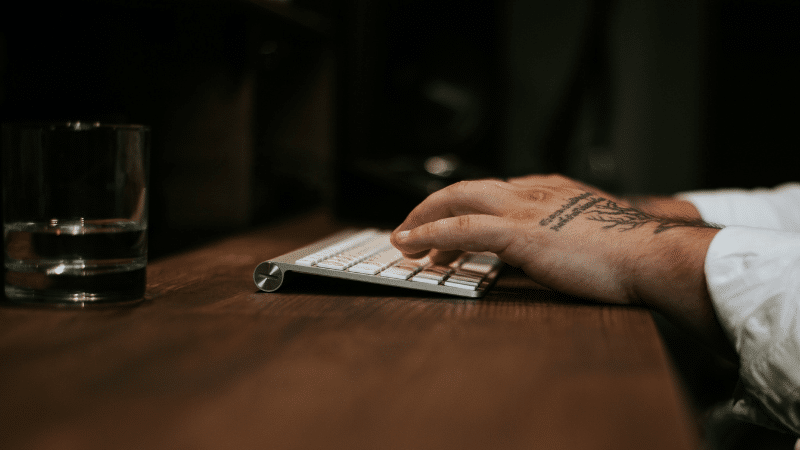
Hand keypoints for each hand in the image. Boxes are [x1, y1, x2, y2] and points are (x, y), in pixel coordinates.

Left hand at [391, 174, 732, 354]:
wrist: (653, 256)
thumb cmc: (632, 254)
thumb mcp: (591, 236)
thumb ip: (564, 237)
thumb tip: (545, 255)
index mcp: (551, 189)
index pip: (493, 191)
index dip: (464, 208)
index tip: (450, 226)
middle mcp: (533, 191)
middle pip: (467, 188)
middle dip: (432, 206)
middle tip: (412, 229)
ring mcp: (524, 208)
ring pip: (457, 201)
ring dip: (423, 220)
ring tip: (405, 242)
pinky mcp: (518, 232)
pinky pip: (460, 228)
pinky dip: (430, 235)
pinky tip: (412, 245)